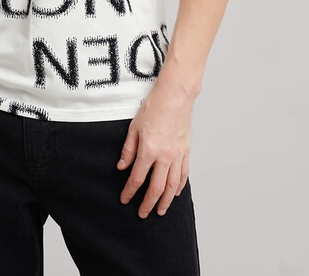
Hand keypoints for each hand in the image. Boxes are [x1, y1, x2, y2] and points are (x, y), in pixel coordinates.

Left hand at [116, 78, 193, 218]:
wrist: (175, 96)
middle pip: (156, 188)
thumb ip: (128, 149)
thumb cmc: (154, 107)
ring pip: (172, 186)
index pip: (137, 178)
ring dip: (166, 201)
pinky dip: (180, 186)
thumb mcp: (134, 126)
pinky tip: (176, 193)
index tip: (125, 199)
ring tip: (160, 211)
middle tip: (142, 214)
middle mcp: (165, 156)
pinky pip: (184, 174)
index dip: (130, 191)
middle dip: (148, 203)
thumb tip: (122, 166)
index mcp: (149, 150)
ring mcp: (178, 155)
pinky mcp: (186, 151)